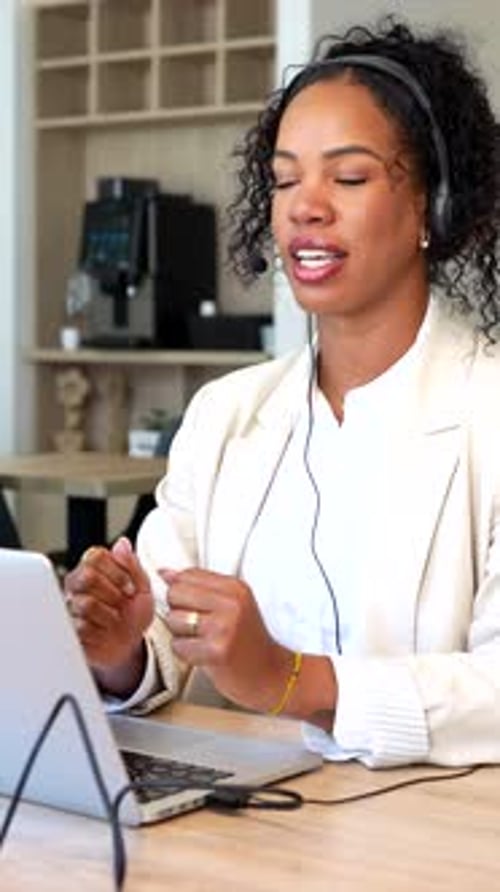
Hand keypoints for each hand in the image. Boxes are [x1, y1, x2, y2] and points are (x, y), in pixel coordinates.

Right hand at [63, 536, 153, 694]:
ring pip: (85, 603)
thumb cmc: (133, 613)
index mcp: (93, 569)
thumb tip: (122, 543)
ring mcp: (71, 607)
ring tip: (113, 620)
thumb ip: (132, 564)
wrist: (129, 645)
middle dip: (113, 593)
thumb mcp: (142, 587)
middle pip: (87, 576)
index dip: (117, 572)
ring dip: (109, 614)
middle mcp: (77, 585)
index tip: (131, 587)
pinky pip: (80, 627)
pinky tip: (103, 632)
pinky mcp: (68, 630)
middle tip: (122, 603)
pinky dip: (99, 631)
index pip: (96, 556)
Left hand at [162, 567, 289, 711]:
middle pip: (176, 593)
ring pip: (174, 620)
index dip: (181, 591)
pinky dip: (185, 653)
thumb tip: (165, 573)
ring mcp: (224, 626)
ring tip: (201, 640)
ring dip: (181, 634)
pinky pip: (179, 645)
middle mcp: (231, 603)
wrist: (271, 674)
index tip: (192, 605)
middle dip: (178, 611)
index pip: (187, 574)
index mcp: (235, 587)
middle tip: (197, 625)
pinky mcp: (217, 651)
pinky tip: (202, 654)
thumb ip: (200, 587)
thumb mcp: (232, 605)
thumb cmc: (248, 641)